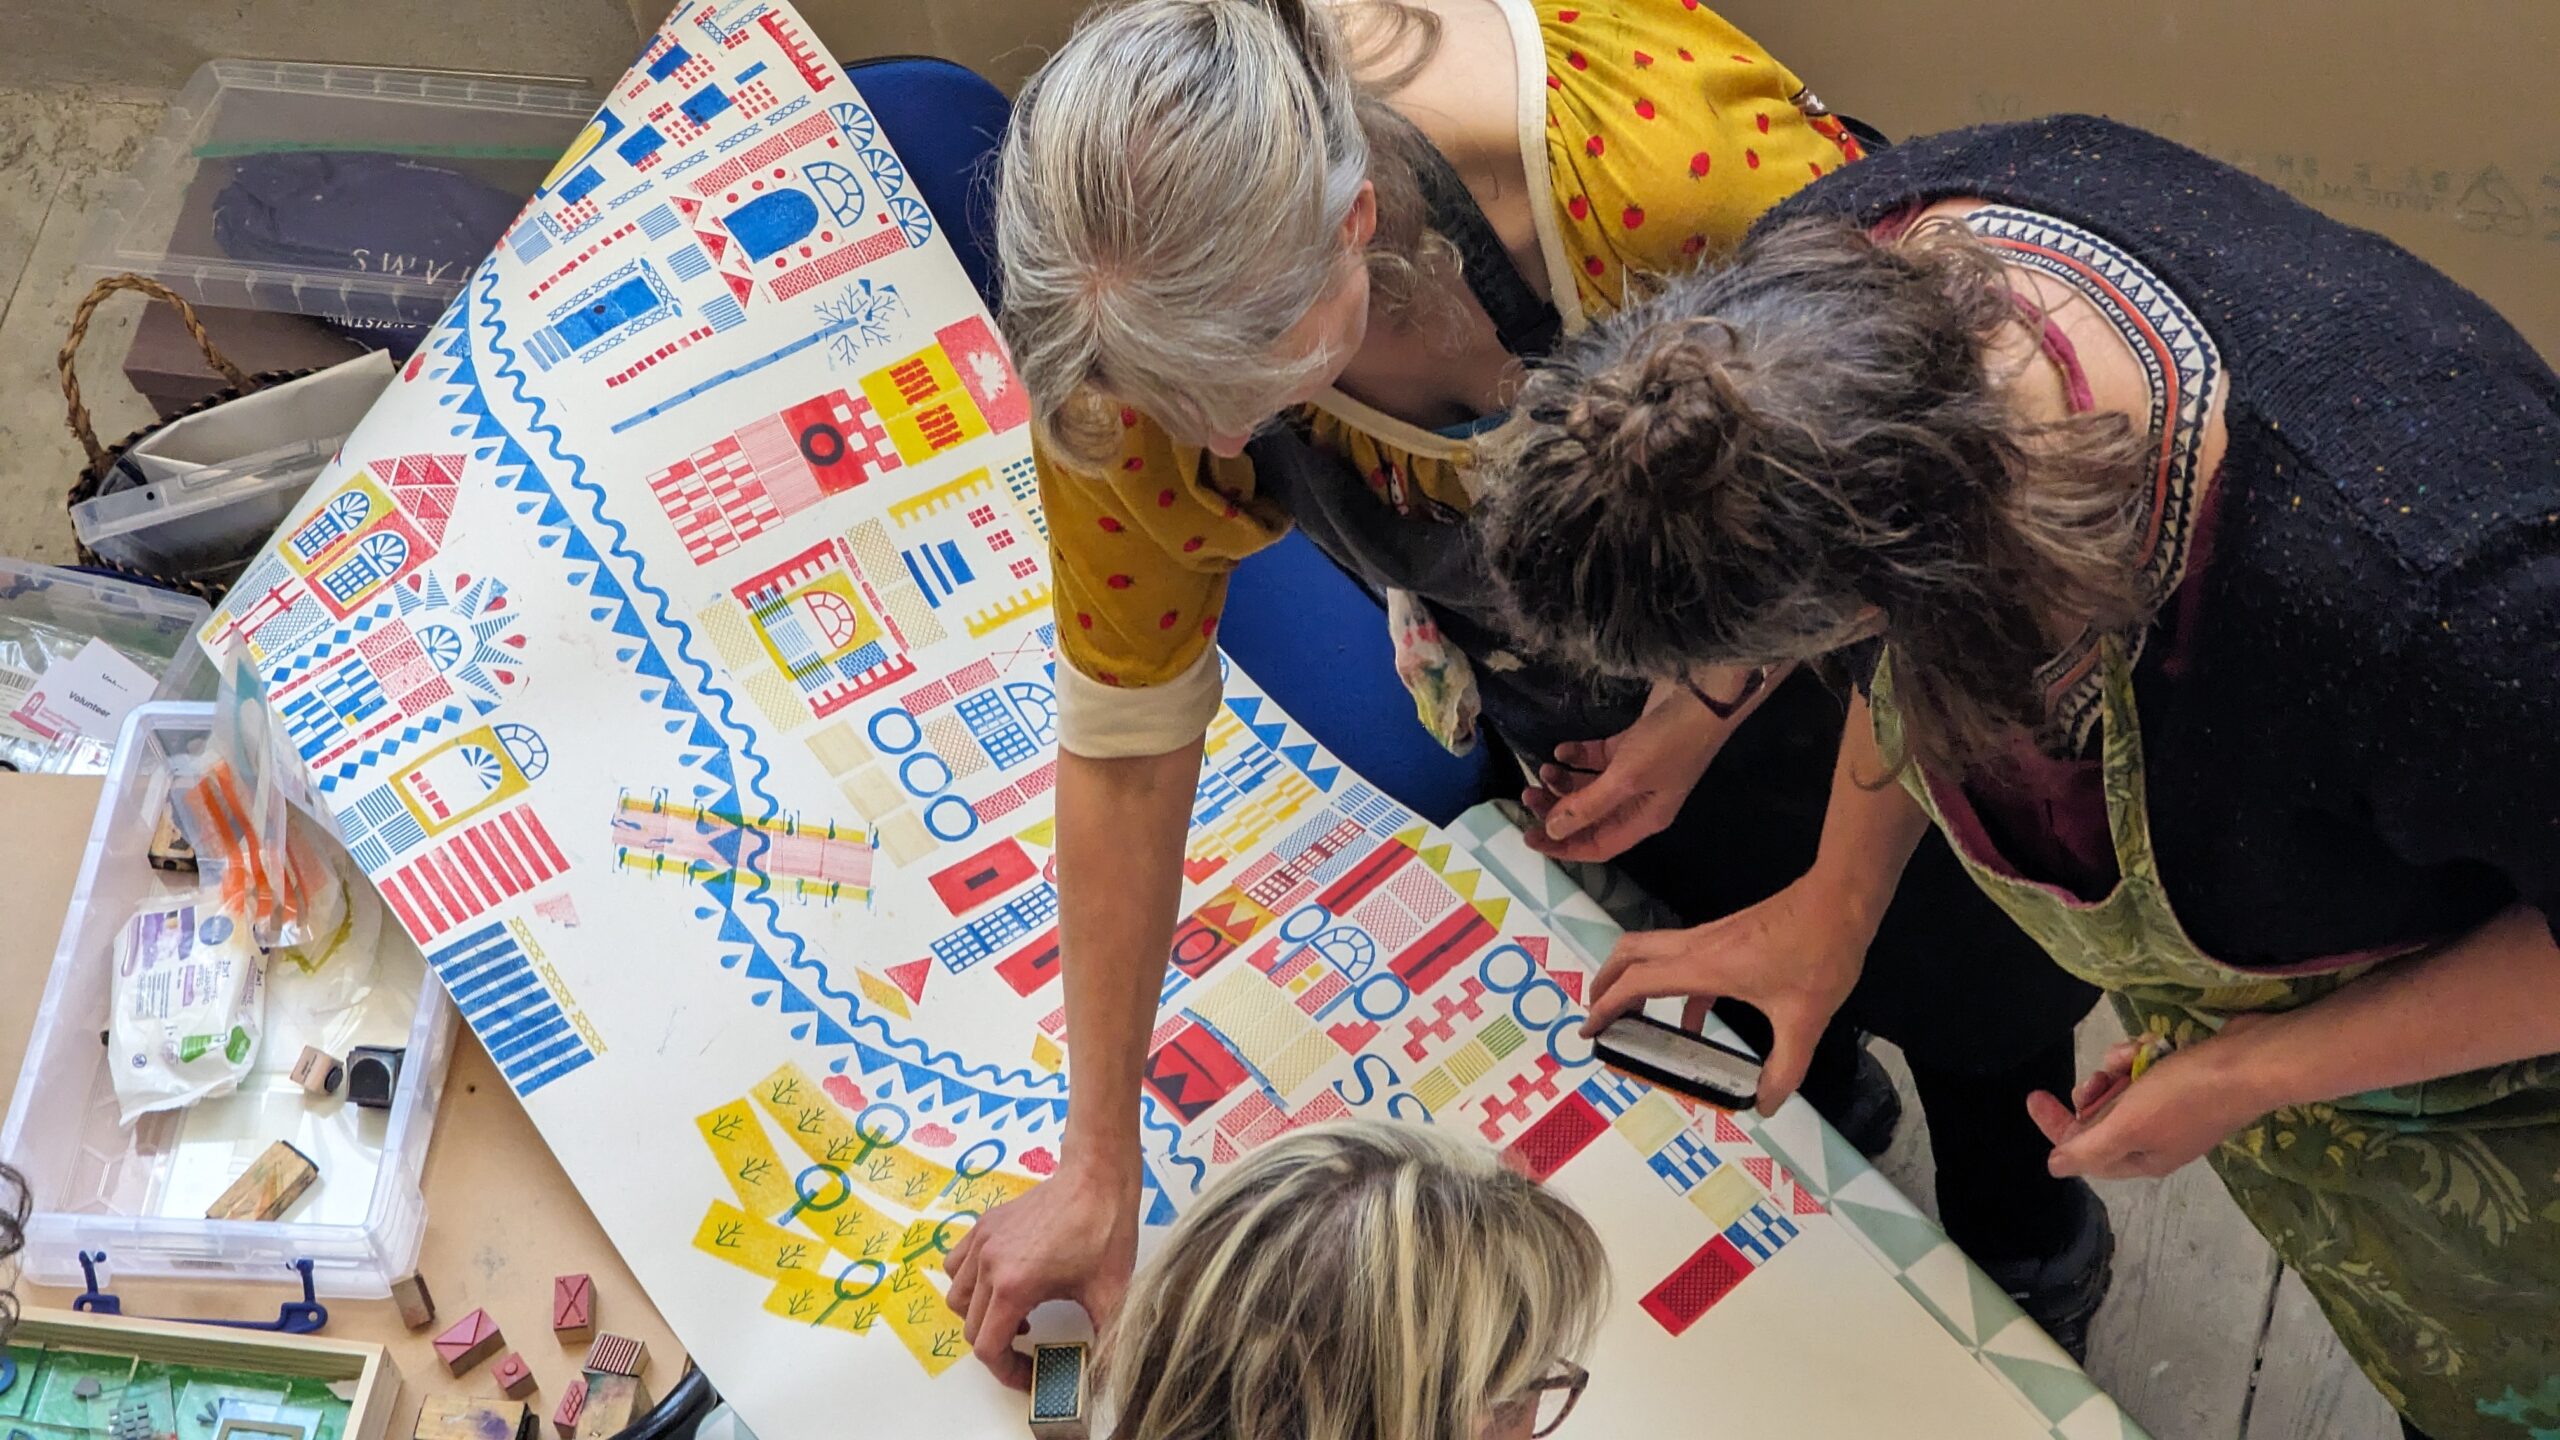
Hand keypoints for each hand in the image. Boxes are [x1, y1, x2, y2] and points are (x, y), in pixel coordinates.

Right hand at [944, 1159, 1139, 1387]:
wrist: (1098, 1178)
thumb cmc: (1104, 1231)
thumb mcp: (1111, 1295)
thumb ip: (1108, 1345)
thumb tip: (1106, 1381)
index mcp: (1013, 1287)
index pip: (988, 1349)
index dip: (1007, 1372)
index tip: (1030, 1376)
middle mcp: (988, 1265)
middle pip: (971, 1328)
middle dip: (999, 1348)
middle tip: (1028, 1350)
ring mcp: (982, 1241)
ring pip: (958, 1297)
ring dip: (980, 1316)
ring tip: (1016, 1315)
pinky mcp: (984, 1225)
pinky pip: (957, 1265)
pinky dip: (970, 1283)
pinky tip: (1001, 1283)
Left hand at [1525, 685, 1720, 863]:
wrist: (1704, 696)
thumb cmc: (1668, 743)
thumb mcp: (1625, 779)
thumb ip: (1587, 806)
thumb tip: (1553, 830)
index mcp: (1643, 819)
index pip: (1597, 845)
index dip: (1563, 846)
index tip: (1528, 836)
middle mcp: (1639, 801)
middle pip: (1590, 817)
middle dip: (1557, 809)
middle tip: (1527, 795)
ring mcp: (1637, 772)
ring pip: (1590, 787)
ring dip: (1563, 782)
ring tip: (1542, 768)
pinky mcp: (1633, 745)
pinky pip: (1597, 760)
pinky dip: (1577, 757)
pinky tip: (1562, 750)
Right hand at [1576, 874, 1871, 1113]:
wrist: (1840, 900)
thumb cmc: (1819, 953)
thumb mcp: (1805, 1021)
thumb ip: (1784, 1069)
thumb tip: (1766, 1106)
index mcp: (1704, 966)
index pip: (1636, 983)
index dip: (1606, 1007)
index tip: (1589, 1031)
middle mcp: (1697, 947)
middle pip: (1629, 954)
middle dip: (1604, 984)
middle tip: (1599, 1017)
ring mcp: (1711, 938)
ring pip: (1653, 953)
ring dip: (1635, 982)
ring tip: (1635, 1021)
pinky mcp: (1727, 936)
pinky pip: (1684, 961)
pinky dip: (1674, 989)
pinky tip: (1694, 1021)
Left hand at [2029, 1018, 2273, 1179]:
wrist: (2251, 1062)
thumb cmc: (2186, 1096)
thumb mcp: (2128, 1126)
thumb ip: (2089, 1148)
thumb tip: (2055, 1167)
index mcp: (2143, 1159)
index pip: (2085, 1150)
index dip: (2056, 1125)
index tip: (2033, 1096)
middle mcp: (2158, 1138)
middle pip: (2103, 1116)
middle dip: (2097, 1089)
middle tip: (2103, 1075)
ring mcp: (2175, 1108)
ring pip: (2123, 1086)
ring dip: (2119, 1065)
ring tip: (2132, 1054)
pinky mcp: (2186, 1079)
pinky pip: (2148, 1067)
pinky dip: (2143, 1053)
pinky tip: (2152, 1042)